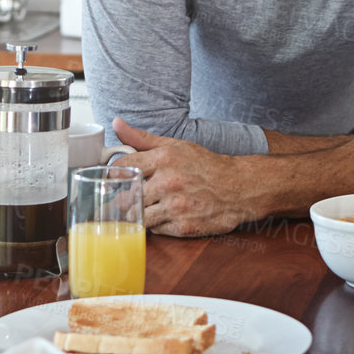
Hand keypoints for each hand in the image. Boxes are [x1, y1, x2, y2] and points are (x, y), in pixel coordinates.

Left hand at [111, 118, 257, 236]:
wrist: (239, 188)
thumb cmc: (205, 166)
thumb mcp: (175, 146)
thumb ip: (142, 138)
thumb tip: (116, 123)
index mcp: (164, 159)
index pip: (122, 167)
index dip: (114, 175)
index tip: (114, 180)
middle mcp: (169, 182)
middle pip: (125, 198)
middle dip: (124, 199)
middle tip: (128, 197)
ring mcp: (176, 206)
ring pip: (138, 217)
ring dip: (138, 214)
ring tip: (147, 208)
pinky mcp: (183, 227)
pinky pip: (155, 230)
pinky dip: (156, 225)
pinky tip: (164, 215)